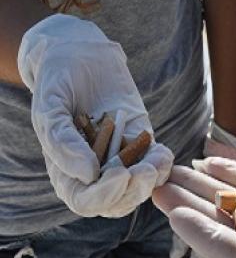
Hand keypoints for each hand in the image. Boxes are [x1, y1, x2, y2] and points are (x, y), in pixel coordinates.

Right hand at [18, 14, 173, 216]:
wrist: (81, 55)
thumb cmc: (58, 82)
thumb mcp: (50, 107)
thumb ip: (62, 141)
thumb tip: (87, 174)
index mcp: (65, 170)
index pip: (84, 201)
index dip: (103, 196)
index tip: (121, 174)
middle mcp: (93, 171)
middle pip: (115, 202)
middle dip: (133, 192)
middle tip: (146, 170)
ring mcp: (119, 158)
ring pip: (138, 188)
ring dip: (152, 181)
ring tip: (158, 158)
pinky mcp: (141, 142)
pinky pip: (155, 165)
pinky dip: (163, 164)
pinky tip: (163, 151)